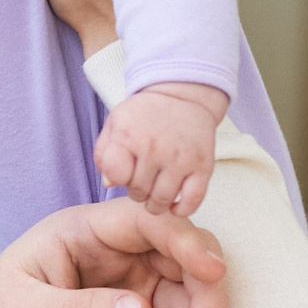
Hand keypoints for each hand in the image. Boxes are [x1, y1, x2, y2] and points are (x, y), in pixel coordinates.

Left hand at [96, 84, 225, 214]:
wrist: (185, 97)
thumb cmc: (146, 114)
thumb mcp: (116, 123)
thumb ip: (104, 153)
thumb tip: (109, 183)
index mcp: (128, 135)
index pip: (116, 174)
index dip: (119, 177)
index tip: (125, 170)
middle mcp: (154, 147)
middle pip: (138, 192)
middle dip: (137, 190)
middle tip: (143, 178)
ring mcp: (180, 158)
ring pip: (161, 201)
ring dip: (155, 203)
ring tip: (155, 192)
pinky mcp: (203, 166)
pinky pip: (191, 201)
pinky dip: (181, 210)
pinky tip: (174, 204)